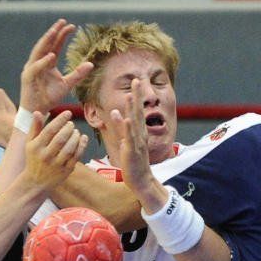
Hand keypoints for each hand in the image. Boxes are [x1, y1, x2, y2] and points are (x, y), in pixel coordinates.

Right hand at [20, 18, 93, 114]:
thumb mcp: (67, 84)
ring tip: (54, 31)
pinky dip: (43, 62)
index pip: (55, 45)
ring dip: (46, 41)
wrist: (39, 110)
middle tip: (62, 21)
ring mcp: (32, 69)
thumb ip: (78, 74)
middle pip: (46, 44)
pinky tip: (51, 55)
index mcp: (47, 62)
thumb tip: (91, 64)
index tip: (72, 26)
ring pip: (38, 51)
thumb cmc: (50, 97)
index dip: (62, 35)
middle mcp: (38, 62)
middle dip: (54, 32)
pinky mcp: (27, 77)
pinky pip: (36, 67)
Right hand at [23, 110, 87, 192]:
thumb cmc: (34, 158)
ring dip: (75, 137)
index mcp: (36, 147)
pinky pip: (75, 157)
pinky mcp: (65, 171)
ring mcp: (56, 165)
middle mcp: (46, 156)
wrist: (36, 182)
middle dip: (68, 128)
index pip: (49, 130)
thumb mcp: (30, 143)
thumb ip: (35, 127)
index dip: (60, 120)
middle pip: (60, 139)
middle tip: (72, 124)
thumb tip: (37, 112)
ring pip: (69, 149)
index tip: (68, 113)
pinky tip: (83, 138)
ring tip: (76, 132)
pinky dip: (81, 146)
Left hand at [109, 79, 167, 212]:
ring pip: (134, 122)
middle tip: (136, 80)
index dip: (136, 96)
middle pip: (138, 112)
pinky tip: (124, 116)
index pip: (137, 111)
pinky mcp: (131, 150)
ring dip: (132, 108)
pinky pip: (128, 136)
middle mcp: (139, 134)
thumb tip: (119, 117)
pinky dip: (126, 126)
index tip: (135, 82)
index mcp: (139, 132)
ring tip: (129, 94)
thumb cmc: (134, 164)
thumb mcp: (129, 144)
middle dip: (137, 96)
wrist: (142, 181)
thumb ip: (124, 130)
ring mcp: (136, 142)